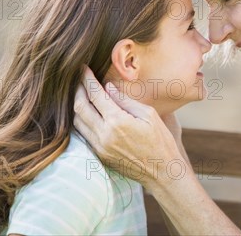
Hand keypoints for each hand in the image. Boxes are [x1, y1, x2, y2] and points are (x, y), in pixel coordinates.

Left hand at [73, 67, 183, 189]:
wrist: (163, 173)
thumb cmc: (161, 141)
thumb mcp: (148, 115)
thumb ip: (125, 100)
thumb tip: (108, 88)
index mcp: (117, 121)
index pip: (95, 94)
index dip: (87, 79)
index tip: (83, 68)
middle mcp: (104, 135)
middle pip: (80, 107)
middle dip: (77, 90)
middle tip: (79, 79)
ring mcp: (100, 147)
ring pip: (78, 122)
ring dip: (77, 106)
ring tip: (82, 94)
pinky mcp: (100, 156)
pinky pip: (84, 135)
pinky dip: (82, 121)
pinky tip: (87, 114)